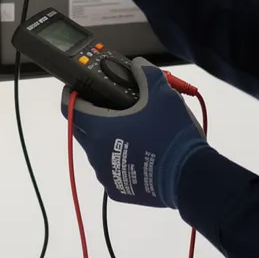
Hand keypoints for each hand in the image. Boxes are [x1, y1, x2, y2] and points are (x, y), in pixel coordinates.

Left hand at [60, 58, 206, 208]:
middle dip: (92, 116)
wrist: (188, 175)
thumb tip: (138, 66)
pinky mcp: (117, 191)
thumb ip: (146, 74)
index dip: (73, 94)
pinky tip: (139, 153)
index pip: (70, 107)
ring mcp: (105, 174)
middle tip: (113, 107)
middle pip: (82, 129)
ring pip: (97, 151)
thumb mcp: (162, 94)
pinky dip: (120, 160)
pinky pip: (111, 169)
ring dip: (108, 139)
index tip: (79, 88)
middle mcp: (95, 153)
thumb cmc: (170, 133)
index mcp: (99, 127)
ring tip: (133, 132)